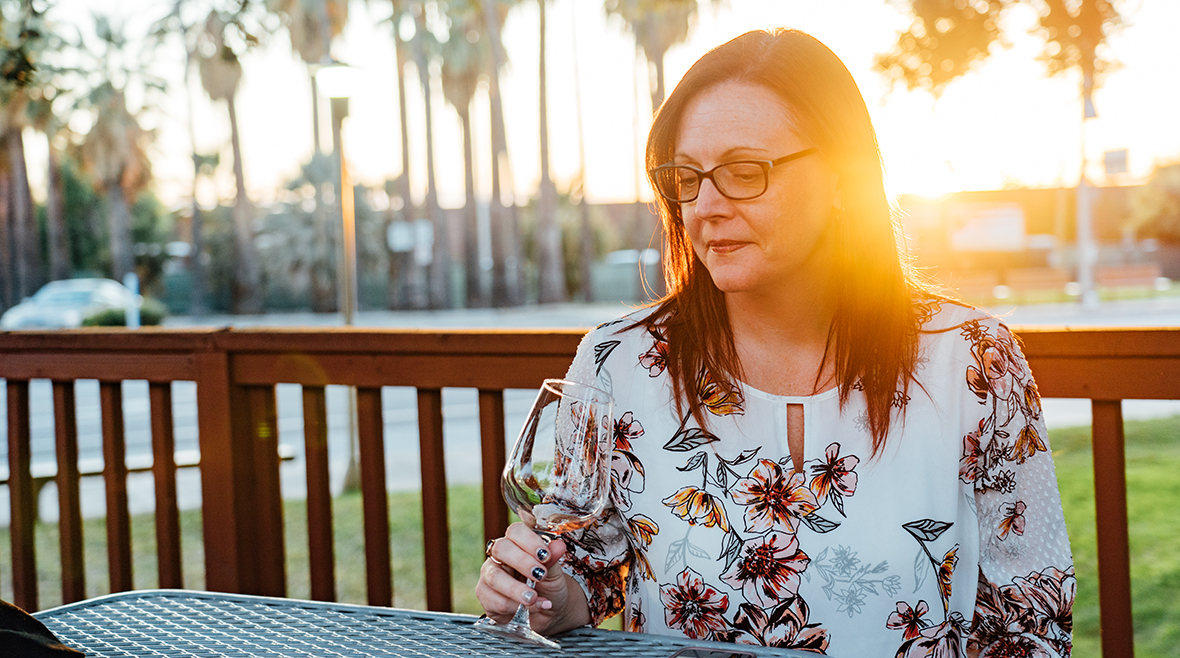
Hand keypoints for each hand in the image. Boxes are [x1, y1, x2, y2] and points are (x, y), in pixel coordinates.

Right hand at [475, 522, 590, 634]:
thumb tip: (559, 545)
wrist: (548, 613)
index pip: (516, 531)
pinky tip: (526, 609)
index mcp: (517, 543)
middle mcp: (500, 556)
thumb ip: (553, 559)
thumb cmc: (549, 587)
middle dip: (522, 562)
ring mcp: (489, 575)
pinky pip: (494, 600)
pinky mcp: (485, 596)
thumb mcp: (554, 573)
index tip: (545, 555)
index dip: (529, 541)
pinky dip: (513, 607)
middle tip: (540, 575)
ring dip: (516, 589)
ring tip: (533, 598)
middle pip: (501, 548)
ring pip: (495, 577)